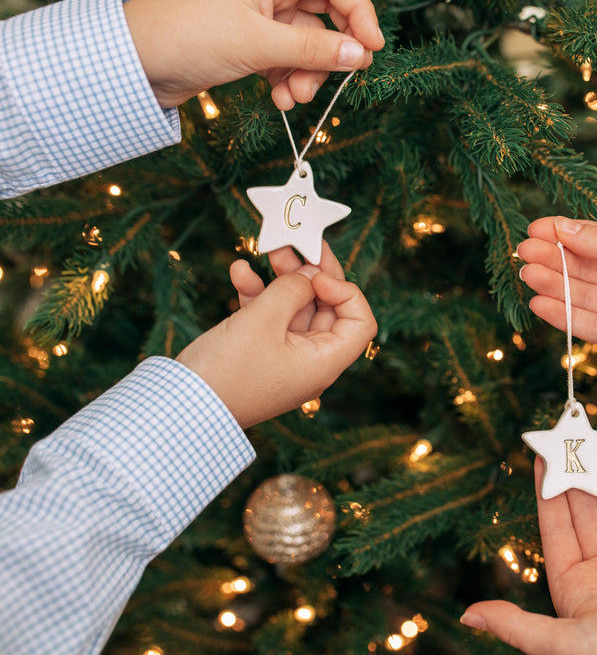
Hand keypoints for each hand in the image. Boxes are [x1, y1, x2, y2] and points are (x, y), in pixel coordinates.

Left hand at [123, 0, 384, 110]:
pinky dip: (289, 80)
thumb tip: (360, 55)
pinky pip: (287, 60)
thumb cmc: (186, 35)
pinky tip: (279, 97)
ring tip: (294, 96)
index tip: (372, 48)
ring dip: (307, 74)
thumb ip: (313, 49)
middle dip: (329, 53)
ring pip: (306, 45)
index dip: (358, 13)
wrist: (134, 64)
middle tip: (339, 79)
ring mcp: (259, 18)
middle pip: (324, 17)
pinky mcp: (249, 44)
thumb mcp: (257, 43)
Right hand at [177, 242, 376, 427]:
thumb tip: (308, 276)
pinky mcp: (258, 351)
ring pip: (295, 308)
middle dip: (311, 274)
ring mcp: (284, 355)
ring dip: (282, 278)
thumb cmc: (227, 371)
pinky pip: (268, 317)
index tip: (317, 278)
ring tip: (269, 249)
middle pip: (327, 308)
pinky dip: (257, 293)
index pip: (360, 322)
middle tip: (295, 245)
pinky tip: (240, 271)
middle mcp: (310, 359)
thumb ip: (291, 290)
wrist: (178, 409)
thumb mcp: (262, 321)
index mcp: (324, 361)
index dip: (346, 292)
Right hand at [517, 216, 596, 383]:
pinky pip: (590, 327)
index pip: (594, 240)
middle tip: (522, 250)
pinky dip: (564, 315)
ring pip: (583, 297)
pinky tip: (540, 301)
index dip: (563, 234)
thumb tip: (562, 229)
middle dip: (553, 259)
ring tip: (526, 272)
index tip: (533, 227)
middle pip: (584, 269)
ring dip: (553, 284)